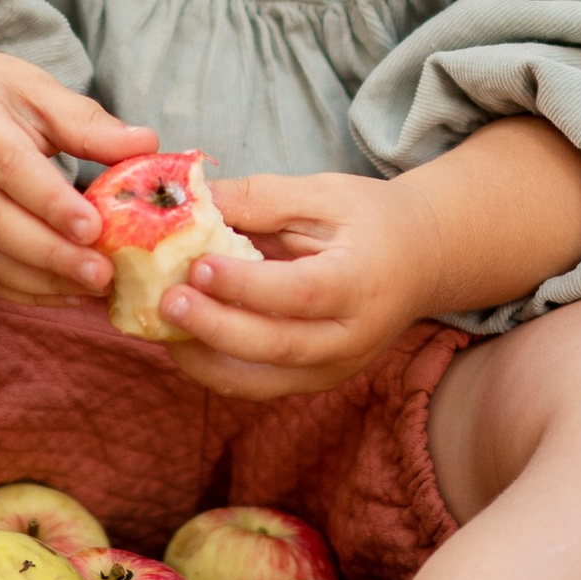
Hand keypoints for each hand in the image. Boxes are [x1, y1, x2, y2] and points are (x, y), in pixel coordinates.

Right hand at [0, 39, 155, 305]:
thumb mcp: (33, 90)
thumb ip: (86, 121)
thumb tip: (146, 144)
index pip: (6, 164)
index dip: (50, 200)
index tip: (96, 228)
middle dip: (50, 253)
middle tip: (103, 273)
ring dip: (40, 281)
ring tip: (93, 287)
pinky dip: (22, 291)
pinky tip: (65, 294)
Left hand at [153, 169, 440, 400]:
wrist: (421, 260)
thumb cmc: (370, 219)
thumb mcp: (324, 194)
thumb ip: (261, 198)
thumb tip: (195, 196)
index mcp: (361, 283)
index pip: (300, 294)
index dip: (246, 285)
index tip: (198, 265)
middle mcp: (351, 339)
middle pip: (277, 347)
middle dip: (214, 327)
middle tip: (166, 301)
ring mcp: (333, 368)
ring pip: (260, 380)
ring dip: (203, 357)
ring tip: (159, 324)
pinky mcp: (313, 381)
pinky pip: (256, 384)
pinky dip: (213, 366)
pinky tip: (178, 337)